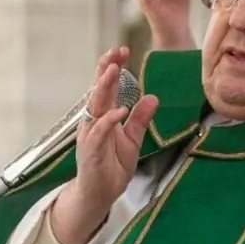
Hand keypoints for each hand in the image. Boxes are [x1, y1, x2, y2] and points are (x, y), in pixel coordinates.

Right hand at [50, 46, 158, 243]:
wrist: (100, 194)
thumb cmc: (112, 165)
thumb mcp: (133, 140)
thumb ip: (140, 119)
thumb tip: (153, 97)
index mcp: (104, 115)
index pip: (108, 86)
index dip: (113, 67)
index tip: (122, 49)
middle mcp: (95, 121)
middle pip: (99, 89)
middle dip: (107, 68)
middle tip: (117, 51)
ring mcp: (91, 134)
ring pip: (96, 105)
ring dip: (104, 86)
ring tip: (114, 70)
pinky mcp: (91, 149)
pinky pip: (100, 131)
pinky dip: (109, 119)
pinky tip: (120, 110)